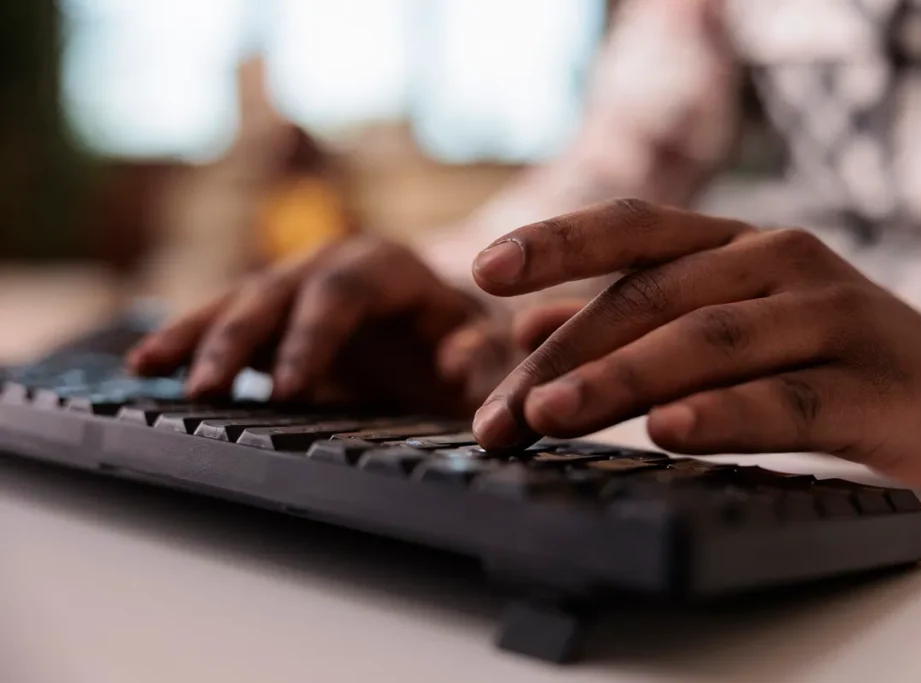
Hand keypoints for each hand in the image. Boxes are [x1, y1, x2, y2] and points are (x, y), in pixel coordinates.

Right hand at [128, 237, 547, 414]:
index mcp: (386, 265)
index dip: (311, 338)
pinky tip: (147, 364)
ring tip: (151, 369)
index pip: (342, 293)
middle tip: (206, 389)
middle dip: (238, 341)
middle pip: (276, 293)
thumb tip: (455, 366)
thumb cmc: (466, 333)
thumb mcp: (486, 343)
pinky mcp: (272, 310)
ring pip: (237, 302)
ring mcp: (295, 283)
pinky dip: (186, 339)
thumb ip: (479, 353)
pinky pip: (223, 320)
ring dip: (195, 336)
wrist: (444, 320)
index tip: (287, 389)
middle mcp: (331, 263)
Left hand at [470, 200, 920, 490]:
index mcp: (733, 244)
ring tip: (553, 417)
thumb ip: (628, 320)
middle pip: (651, 300)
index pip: (633, 226)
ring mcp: (828, 315)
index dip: (557, 242)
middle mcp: (776, 262)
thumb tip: (525, 330)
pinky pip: (788, 399)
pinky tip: (669, 430)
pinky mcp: (872, 382)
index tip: (483, 270)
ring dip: (622, 379)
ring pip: (708, 341)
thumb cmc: (822, 349)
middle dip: (566, 359)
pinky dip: (723, 412)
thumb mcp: (723, 318)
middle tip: (501, 413)